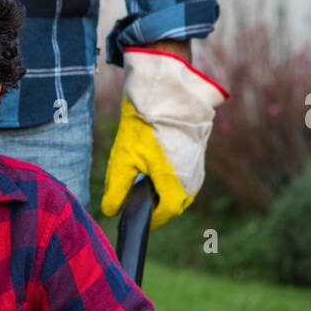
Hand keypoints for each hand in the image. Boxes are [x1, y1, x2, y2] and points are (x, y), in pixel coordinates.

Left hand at [101, 48, 227, 229]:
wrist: (166, 91)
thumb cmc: (145, 125)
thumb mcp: (124, 160)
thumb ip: (116, 189)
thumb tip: (111, 211)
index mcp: (176, 185)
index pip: (165, 214)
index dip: (149, 219)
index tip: (134, 217)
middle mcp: (192, 179)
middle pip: (175, 204)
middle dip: (157, 205)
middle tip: (137, 199)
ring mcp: (199, 166)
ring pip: (183, 190)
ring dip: (165, 190)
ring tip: (145, 179)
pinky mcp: (199, 153)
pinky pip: (187, 175)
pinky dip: (173, 176)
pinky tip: (157, 164)